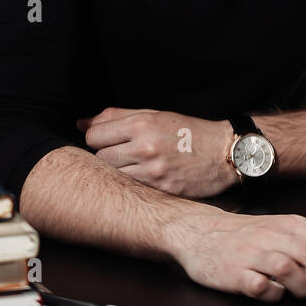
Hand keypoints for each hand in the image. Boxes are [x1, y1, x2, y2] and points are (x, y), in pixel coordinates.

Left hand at [77, 106, 237, 197]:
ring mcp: (153, 172)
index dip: (99, 138)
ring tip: (138, 165)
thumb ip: (116, 116)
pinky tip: (148, 177)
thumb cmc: (189, 131)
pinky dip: (134, 184)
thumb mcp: (155, 114)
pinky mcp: (161, 191)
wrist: (225, 152)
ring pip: (113, 175)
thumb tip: (81, 123)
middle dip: (108, 155)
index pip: (94, 135)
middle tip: (126, 153)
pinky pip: (131, 189)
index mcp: (142, 124)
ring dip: (120, 171)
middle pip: (100, 157)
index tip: (110, 139)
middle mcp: (145, 147)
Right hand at [167, 208, 305, 305]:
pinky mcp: (235, 272)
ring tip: (305, 294)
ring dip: (304, 288)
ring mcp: (254, 254)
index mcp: (293, 225)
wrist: (199, 232)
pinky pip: (260, 287)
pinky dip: (272, 295)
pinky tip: (273, 294)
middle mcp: (275, 236)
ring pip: (290, 270)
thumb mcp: (282, 233)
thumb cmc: (246, 236)